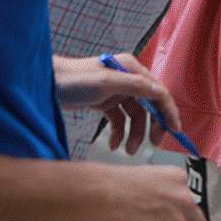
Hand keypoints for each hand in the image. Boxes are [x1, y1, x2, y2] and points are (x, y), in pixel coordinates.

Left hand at [53, 53, 179, 153]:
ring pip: (134, 115)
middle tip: (154, 144)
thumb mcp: (106, 83)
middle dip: (152, 126)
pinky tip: (114, 144)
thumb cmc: (73, 79)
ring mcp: (116, 91)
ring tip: (128, 150)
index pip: (158, 92)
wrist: (46, 83)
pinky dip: (119, 132)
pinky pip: (119, 119)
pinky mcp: (105, 101)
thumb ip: (135, 87)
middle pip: (149, 105)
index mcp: (131, 69)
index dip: (168, 111)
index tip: (175, 130)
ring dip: (134, 133)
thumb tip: (161, 92)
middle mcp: (126, 78)